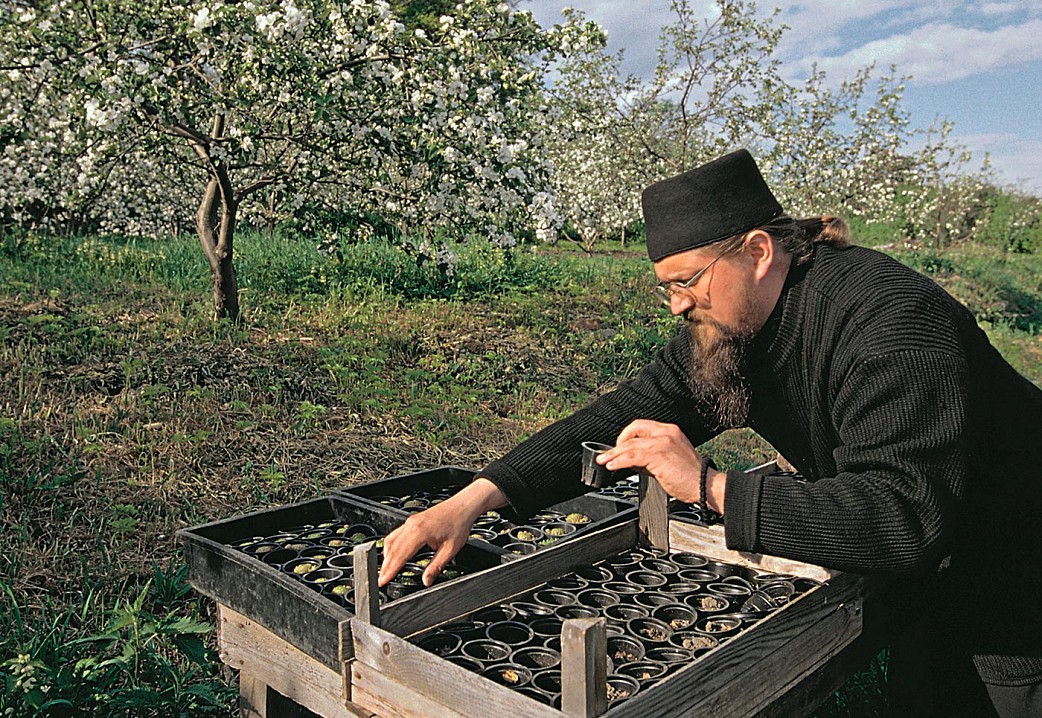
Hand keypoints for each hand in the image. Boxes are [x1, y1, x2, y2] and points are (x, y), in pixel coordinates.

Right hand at [378, 478, 506, 587]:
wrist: (463, 506)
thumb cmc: (459, 524)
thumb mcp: (450, 550)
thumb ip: (435, 567)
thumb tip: (426, 581)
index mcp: (419, 533)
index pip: (399, 555)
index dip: (390, 570)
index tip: (382, 581)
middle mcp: (411, 525)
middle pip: (391, 548)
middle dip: (385, 566)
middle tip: (380, 579)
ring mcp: (410, 522)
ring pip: (391, 540)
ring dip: (386, 556)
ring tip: (385, 570)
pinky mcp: (412, 520)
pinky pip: (396, 534)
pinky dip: (391, 546)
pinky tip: (393, 554)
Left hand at [599, 419, 723, 510]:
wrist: (705, 487)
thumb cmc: (691, 477)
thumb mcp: (668, 461)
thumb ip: (649, 458)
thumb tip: (630, 461)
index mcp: (670, 431)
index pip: (641, 426)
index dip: (626, 435)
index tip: (618, 447)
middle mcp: (666, 432)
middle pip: (633, 432)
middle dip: (617, 444)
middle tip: (607, 455)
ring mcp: (663, 442)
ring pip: (630, 445)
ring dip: (614, 454)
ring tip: (604, 461)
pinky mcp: (659, 455)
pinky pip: (633, 456)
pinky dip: (619, 461)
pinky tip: (613, 466)